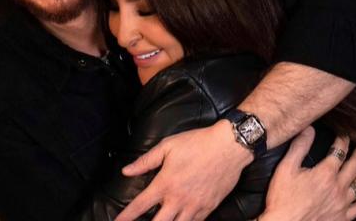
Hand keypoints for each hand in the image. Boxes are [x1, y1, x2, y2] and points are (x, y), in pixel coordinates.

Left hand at [115, 120, 253, 220]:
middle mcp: (179, 199)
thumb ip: (146, 161)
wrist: (229, 146)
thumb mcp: (167, 146)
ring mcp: (195, 206)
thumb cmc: (197, 143)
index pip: (140, 205)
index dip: (126, 217)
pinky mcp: (209, 208)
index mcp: (165, 184)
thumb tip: (126, 171)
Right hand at [259, 127, 355, 220]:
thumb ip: (299, 147)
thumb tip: (308, 130)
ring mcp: (342, 203)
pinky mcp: (343, 217)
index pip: (339, 152)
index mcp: (325, 173)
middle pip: (354, 166)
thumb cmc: (283, 199)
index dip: (343, 141)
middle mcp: (338, 187)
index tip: (344, 136)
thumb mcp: (286, 168)